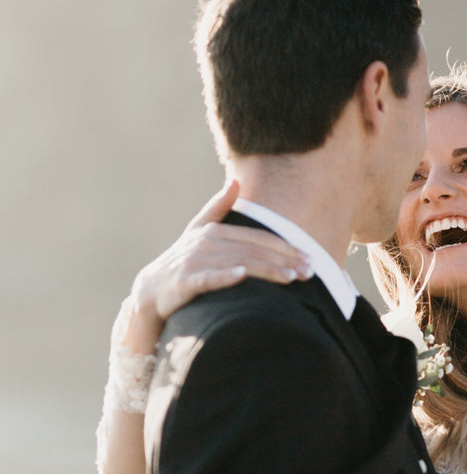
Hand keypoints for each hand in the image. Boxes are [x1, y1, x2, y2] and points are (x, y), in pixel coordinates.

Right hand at [122, 180, 311, 351]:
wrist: (150, 290)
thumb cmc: (182, 261)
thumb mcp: (198, 231)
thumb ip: (218, 208)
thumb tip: (235, 182)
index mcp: (215, 231)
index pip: (258, 238)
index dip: (284, 247)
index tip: (309, 257)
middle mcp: (206, 243)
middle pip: (253, 250)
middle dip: (284, 261)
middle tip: (310, 272)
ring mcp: (194, 262)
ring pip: (238, 264)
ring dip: (266, 271)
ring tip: (291, 278)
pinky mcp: (184, 282)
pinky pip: (207, 279)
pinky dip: (224, 276)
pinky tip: (242, 277)